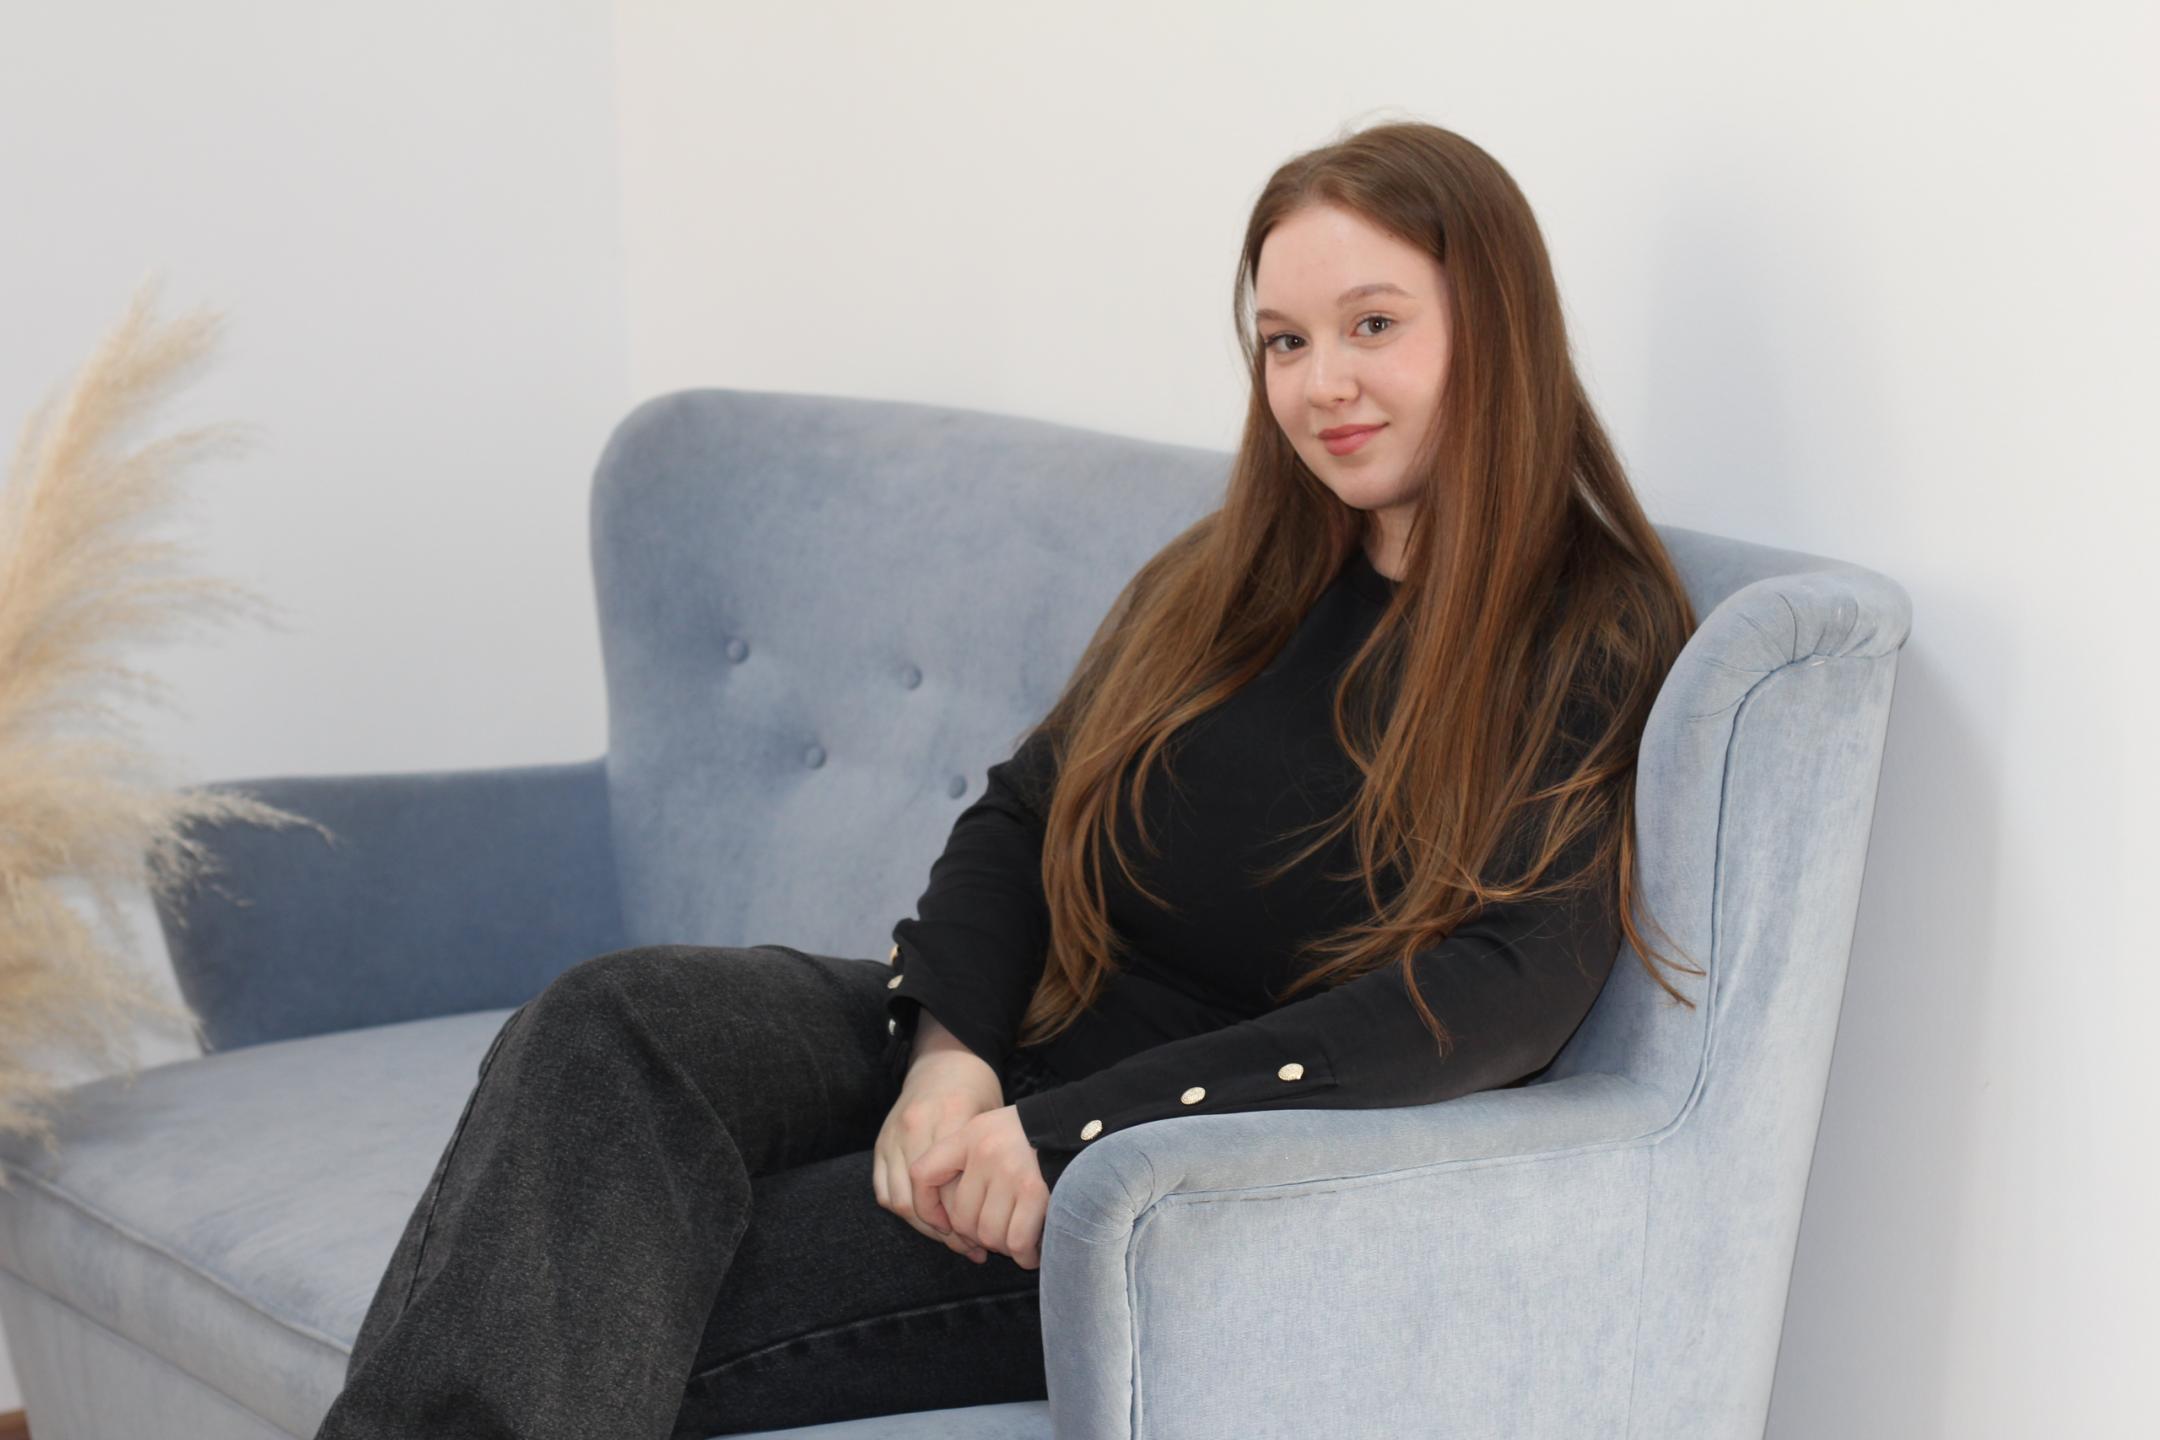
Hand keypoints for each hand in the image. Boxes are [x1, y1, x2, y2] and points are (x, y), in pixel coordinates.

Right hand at [873, 1049, 1004, 1262]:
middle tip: (967, 1248)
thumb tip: (995, 1215)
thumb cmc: (976, 1090)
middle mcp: (915, 1126)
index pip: (950, 1186)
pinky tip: (925, 1219)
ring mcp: (893, 1135)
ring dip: (921, 1225)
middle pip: (919, 1199)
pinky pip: (882, 1189)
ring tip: (948, 1237)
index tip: (981, 1240)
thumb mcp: (992, 1118)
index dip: (964, 1220)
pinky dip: (901, 1209)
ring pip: (897, 1199)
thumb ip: (986, 1160)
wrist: (944, 1059)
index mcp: (949, 1117)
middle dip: (942, 1231)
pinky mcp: (880, 1142)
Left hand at [910, 1103, 1049, 1270]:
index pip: (923, 1174)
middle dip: (979, 1237)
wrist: (1088, 1127)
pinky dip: (1025, 1255)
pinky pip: (1016, 1241)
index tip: (945, 1225)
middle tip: (999, 1235)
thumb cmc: (1040, 1139)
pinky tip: (1033, 1252)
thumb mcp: (997, 1134)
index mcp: (969, 1134)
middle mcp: (984, 1150)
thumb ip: (971, 1166)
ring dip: (1004, 1248)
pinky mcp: (1035, 1190)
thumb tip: (953, 1226)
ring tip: (1019, 1242)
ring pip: (987, 1234)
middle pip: (961, 1218)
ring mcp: (1009, 1170)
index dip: (927, 1209)